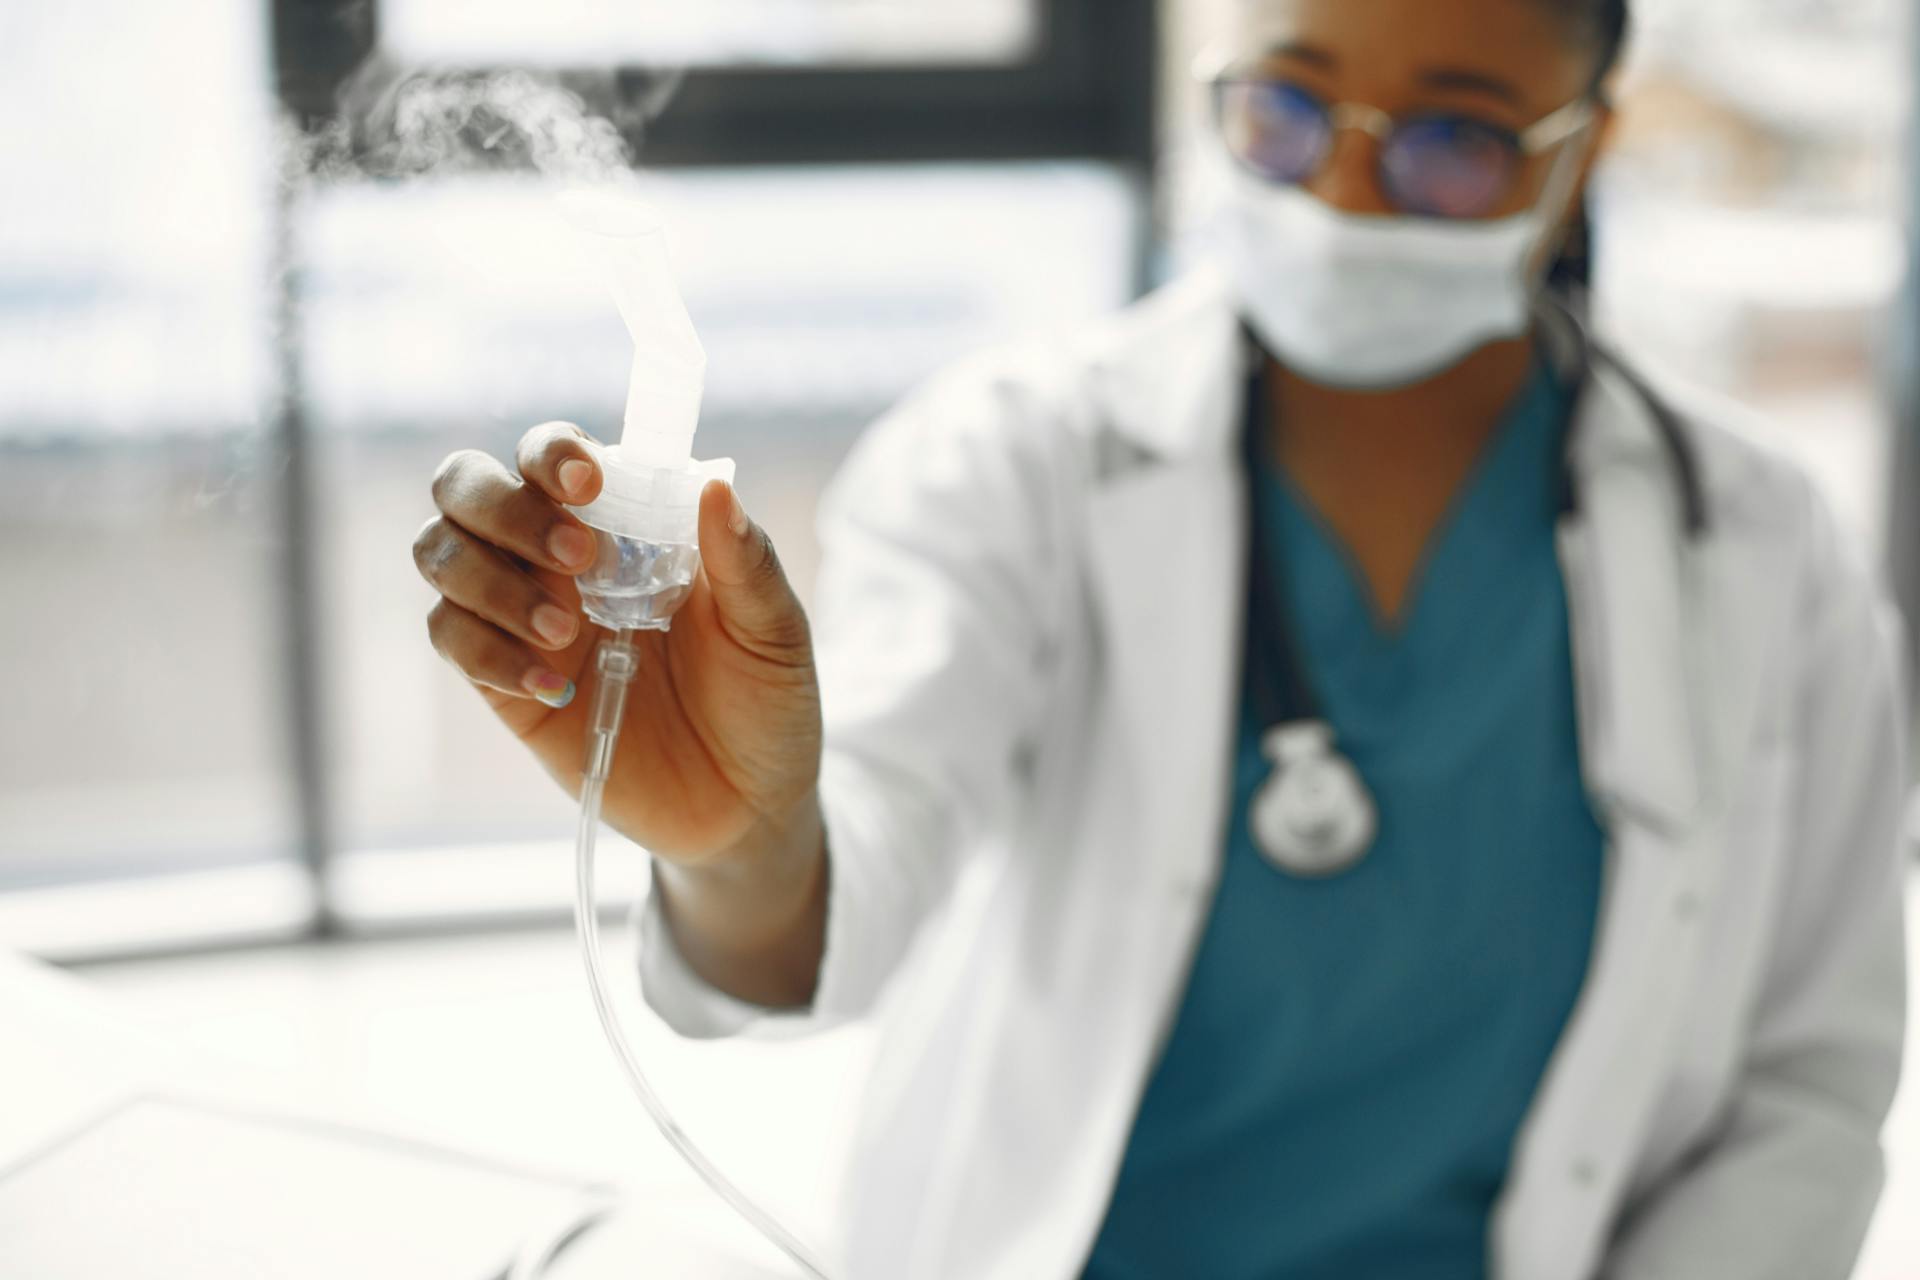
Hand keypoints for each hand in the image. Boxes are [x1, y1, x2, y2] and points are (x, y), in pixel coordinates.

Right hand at [414, 422, 822, 867]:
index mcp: (624, 523)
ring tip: (564, 633)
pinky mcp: (504, 684)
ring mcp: (524, 617)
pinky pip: (451, 639)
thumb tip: (715, 487)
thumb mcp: (775, 632)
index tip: (587, 481)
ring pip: (441, 555)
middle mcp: (558, 558)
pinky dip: (485, 651)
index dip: (551, 451)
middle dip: (503, 507)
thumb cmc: (765, 703)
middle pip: (466, 486)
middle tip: (575, 556)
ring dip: (488, 581)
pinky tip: (550, 685)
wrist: (746, 808)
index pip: (551, 455)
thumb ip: (747, 562)